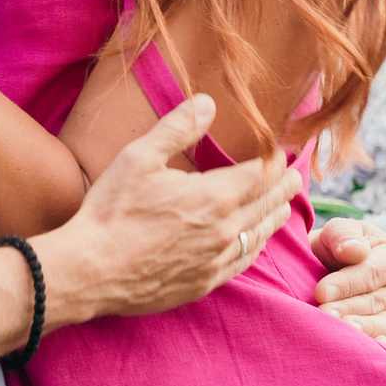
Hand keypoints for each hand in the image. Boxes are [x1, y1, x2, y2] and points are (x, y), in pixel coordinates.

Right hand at [34, 94, 299, 329]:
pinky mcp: (203, 283)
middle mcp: (224, 230)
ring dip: (274, 217)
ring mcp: (216, 261)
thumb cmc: (111, 211)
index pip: (261, 175)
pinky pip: (241, 263)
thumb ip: (177, 128)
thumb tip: (208, 102)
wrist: (90, 271)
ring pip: (259, 236)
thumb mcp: (139, 157)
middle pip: (268, 205)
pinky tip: (254, 244)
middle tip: (295, 177)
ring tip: (283, 207)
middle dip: (284, 187)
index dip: (274, 162)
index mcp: (214, 196)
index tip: (280, 153)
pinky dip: (254, 248)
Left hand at [311, 218, 385, 343]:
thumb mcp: (337, 232)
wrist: (332, 268)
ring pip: (382, 324)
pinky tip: (362, 352)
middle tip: (323, 315)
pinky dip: (377, 349)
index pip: (373, 272)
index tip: (321, 291)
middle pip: (375, 301)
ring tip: (339, 334)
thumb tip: (355, 251)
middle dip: (347, 308)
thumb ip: (344, 235)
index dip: (347, 283)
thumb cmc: (336, 248)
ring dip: (360, 330)